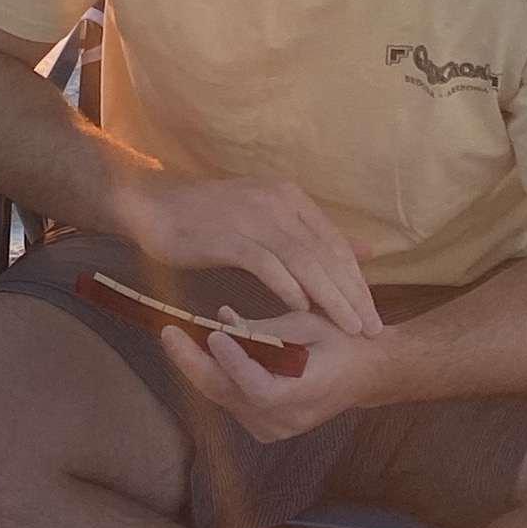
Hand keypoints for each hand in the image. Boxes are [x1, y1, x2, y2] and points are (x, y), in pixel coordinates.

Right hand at [121, 171, 383, 336]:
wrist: (154, 206)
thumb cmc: (211, 218)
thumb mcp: (269, 220)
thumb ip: (313, 237)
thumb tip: (365, 251)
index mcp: (290, 198)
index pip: (334, 243)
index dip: (356, 280)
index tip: (372, 313)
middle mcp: (277, 202)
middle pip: (325, 253)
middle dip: (352, 294)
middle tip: (371, 329)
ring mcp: (253, 217)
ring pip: (304, 260)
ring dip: (329, 296)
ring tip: (348, 327)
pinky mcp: (229, 235)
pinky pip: (267, 263)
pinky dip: (287, 286)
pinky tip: (302, 309)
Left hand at [157, 308, 395, 437]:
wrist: (364, 372)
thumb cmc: (340, 339)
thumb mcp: (307, 324)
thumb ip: (265, 330)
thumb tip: (222, 323)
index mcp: (304, 395)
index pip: (259, 388)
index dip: (234, 363)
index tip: (214, 334)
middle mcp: (285, 419)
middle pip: (230, 395)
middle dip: (193, 362)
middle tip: (169, 333)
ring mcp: (273, 427)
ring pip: (224, 396)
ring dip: (199, 366)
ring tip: (177, 337)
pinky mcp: (264, 425)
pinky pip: (231, 398)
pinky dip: (216, 373)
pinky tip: (203, 348)